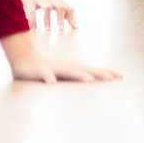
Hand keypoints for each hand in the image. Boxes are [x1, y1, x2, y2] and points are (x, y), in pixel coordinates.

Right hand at [0, 32, 120, 83]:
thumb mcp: (63, 74)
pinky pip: (44, 75)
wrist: (24, 60)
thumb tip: (93, 81)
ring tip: (88, 79)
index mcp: (72, 68)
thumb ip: (76, 77)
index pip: (91, 70)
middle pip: (84, 70)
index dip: (105, 72)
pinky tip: (52, 82)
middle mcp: (65, 67)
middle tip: (112, 78)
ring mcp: (53, 68)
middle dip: (98, 73)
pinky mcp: (40, 71)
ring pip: (67, 71)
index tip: (120, 76)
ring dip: (77, 75)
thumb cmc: (46, 69)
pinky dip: (49, 78)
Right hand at [19, 0, 75, 33]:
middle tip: (61, 29)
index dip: (72, 18)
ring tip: (48, 29)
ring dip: (48, 19)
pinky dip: (33, 20)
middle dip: (61, 18)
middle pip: (60, 7)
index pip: (68, 8)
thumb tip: (72, 22)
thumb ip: (62, 9)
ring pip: (47, 8)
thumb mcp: (54, 0)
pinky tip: (33, 27)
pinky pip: (32, 11)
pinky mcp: (30, 1)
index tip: (75, 28)